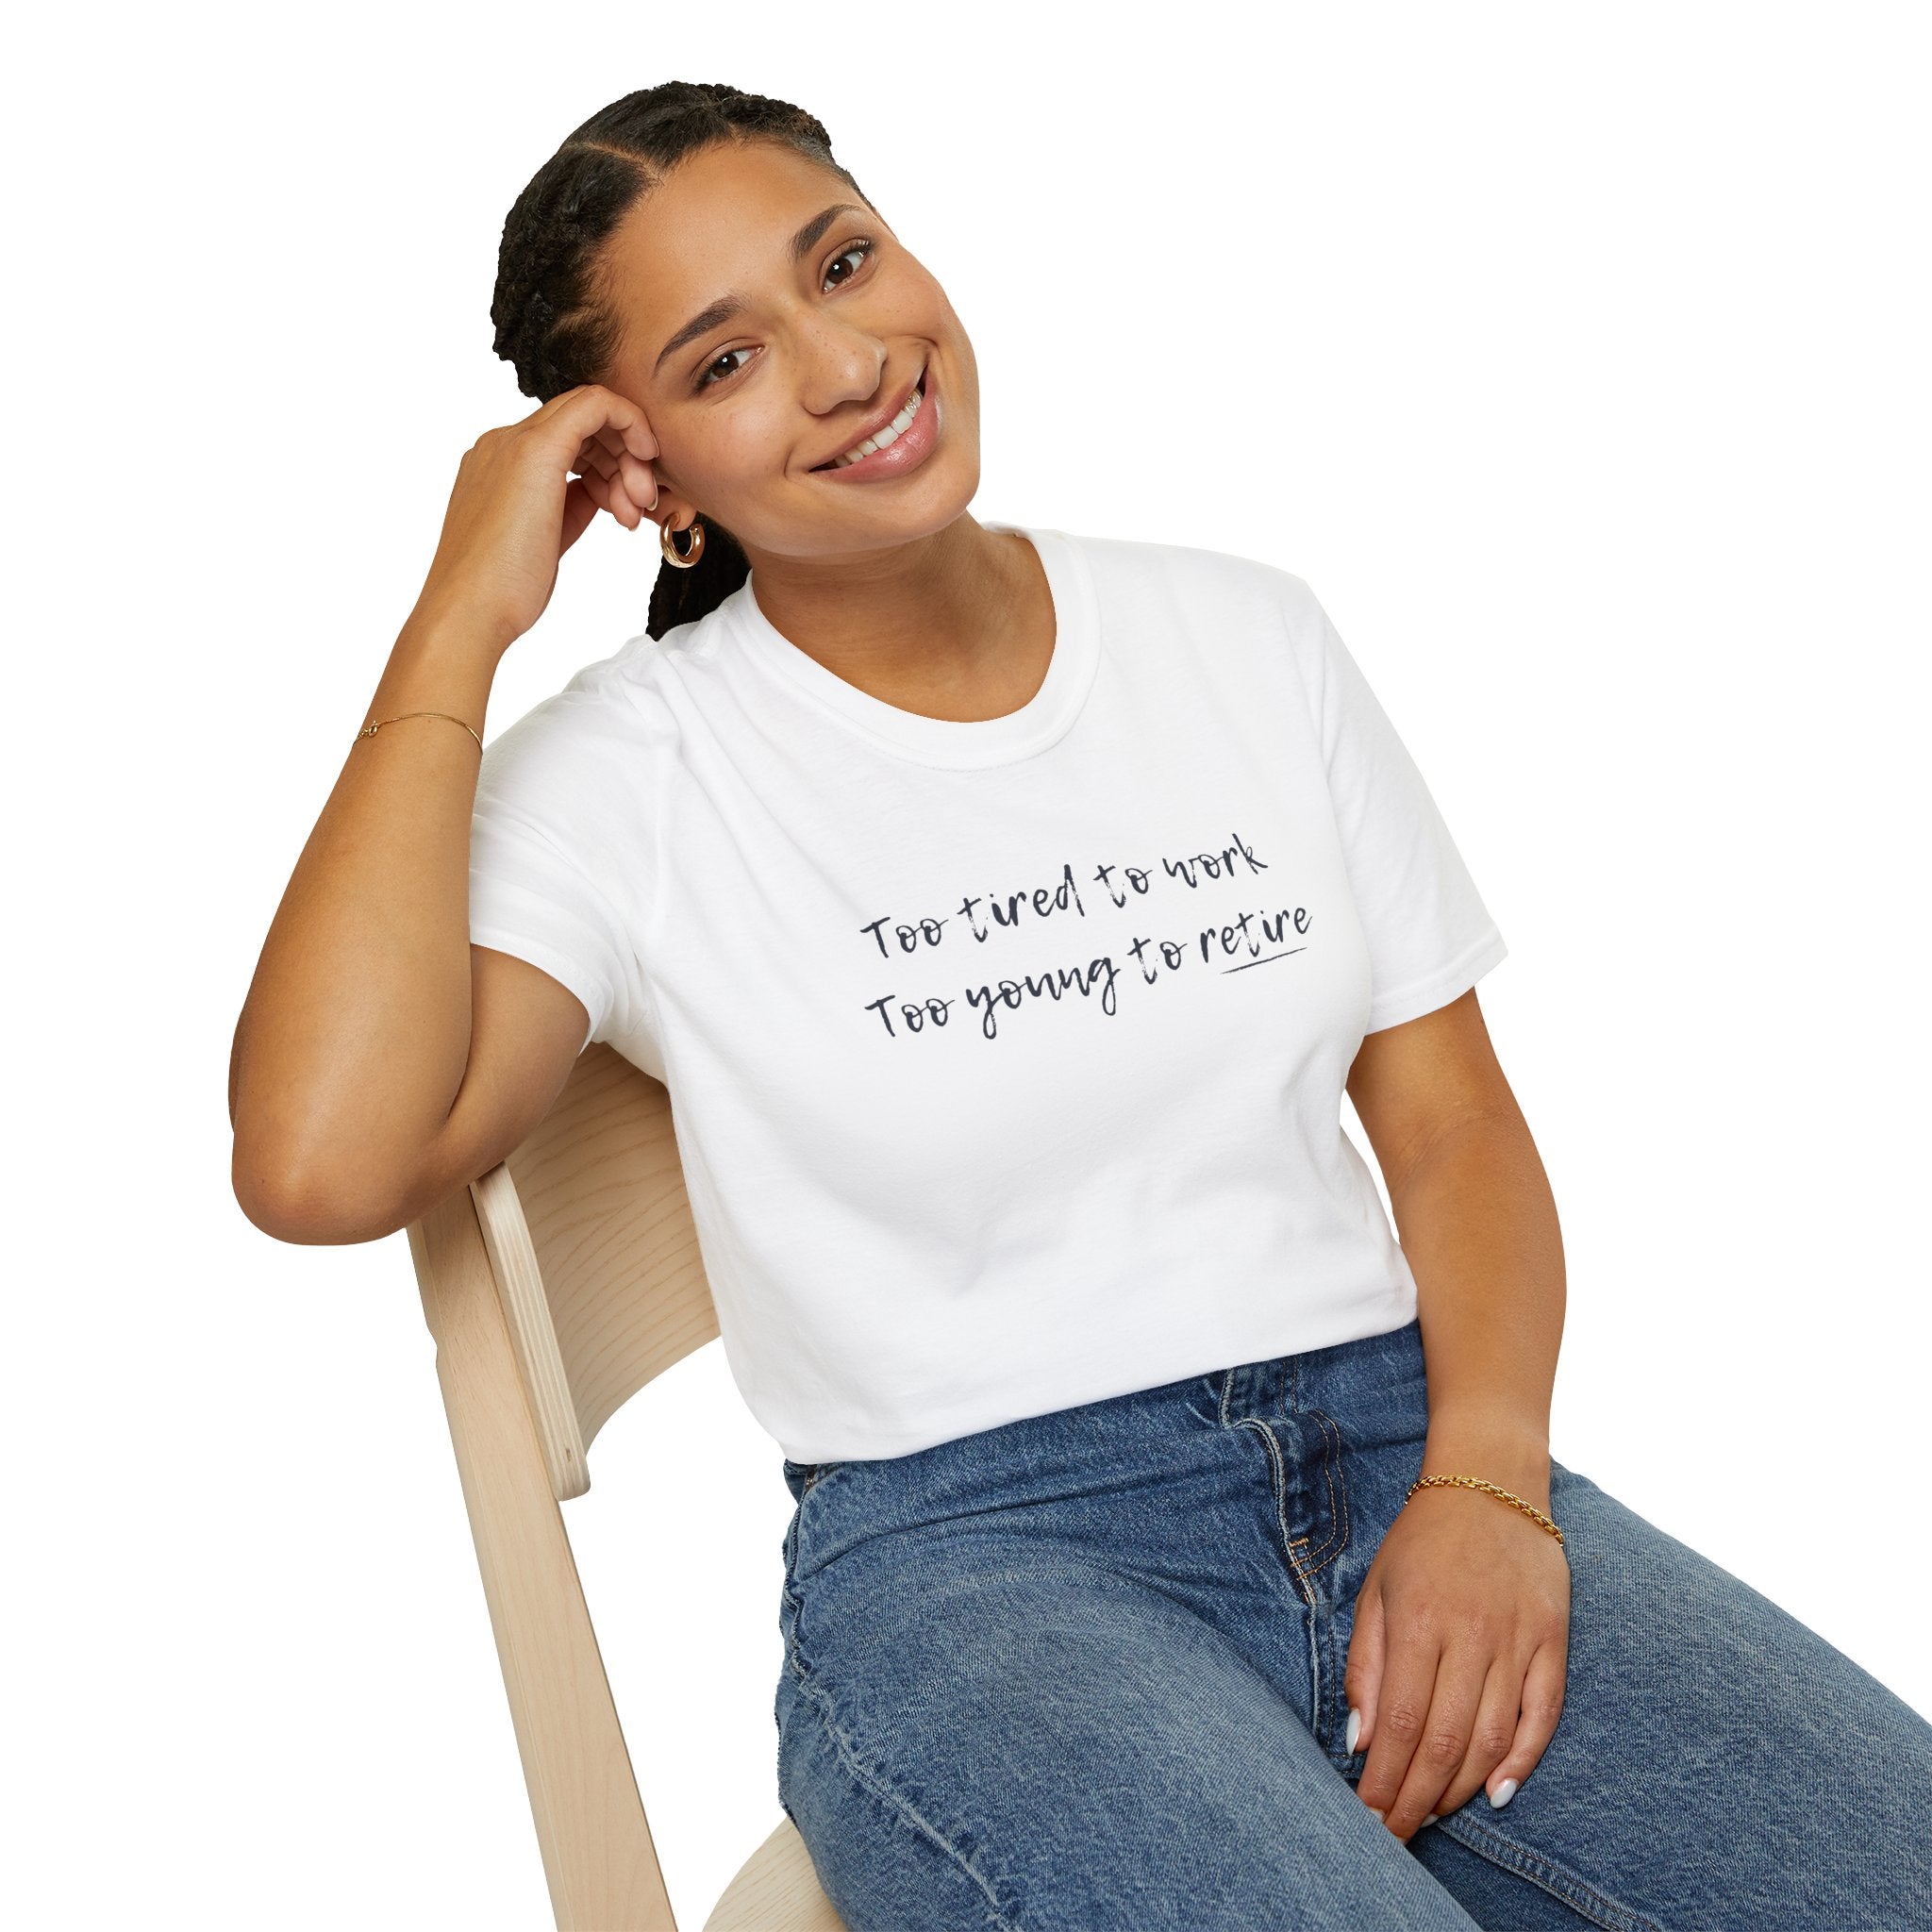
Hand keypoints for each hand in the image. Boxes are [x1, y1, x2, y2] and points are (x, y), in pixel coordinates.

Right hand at [410, 383, 659, 656]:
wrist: (470, 610)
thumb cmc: (503, 591)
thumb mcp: (546, 537)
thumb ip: (570, 505)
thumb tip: (600, 492)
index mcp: (498, 464)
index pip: (567, 439)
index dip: (608, 464)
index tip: (628, 502)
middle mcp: (502, 443)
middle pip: (581, 424)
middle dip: (623, 459)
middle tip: (640, 506)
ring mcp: (514, 442)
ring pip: (591, 413)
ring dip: (628, 457)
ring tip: (634, 512)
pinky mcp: (535, 449)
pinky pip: (596, 405)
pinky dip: (630, 424)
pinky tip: (645, 459)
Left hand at [1344, 1478, 1570, 1839]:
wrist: (1491, 1483)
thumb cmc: (1422, 1541)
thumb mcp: (1376, 1591)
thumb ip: (1366, 1666)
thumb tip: (1360, 1741)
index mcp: (1419, 1620)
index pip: (1401, 1723)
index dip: (1385, 1780)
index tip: (1369, 1817)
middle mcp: (1471, 1634)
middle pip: (1445, 1741)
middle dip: (1417, 1799)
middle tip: (1397, 1835)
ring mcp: (1518, 1638)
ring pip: (1493, 1738)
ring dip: (1461, 1788)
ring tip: (1433, 1814)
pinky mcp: (1553, 1640)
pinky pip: (1543, 1715)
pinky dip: (1522, 1761)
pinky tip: (1497, 1793)